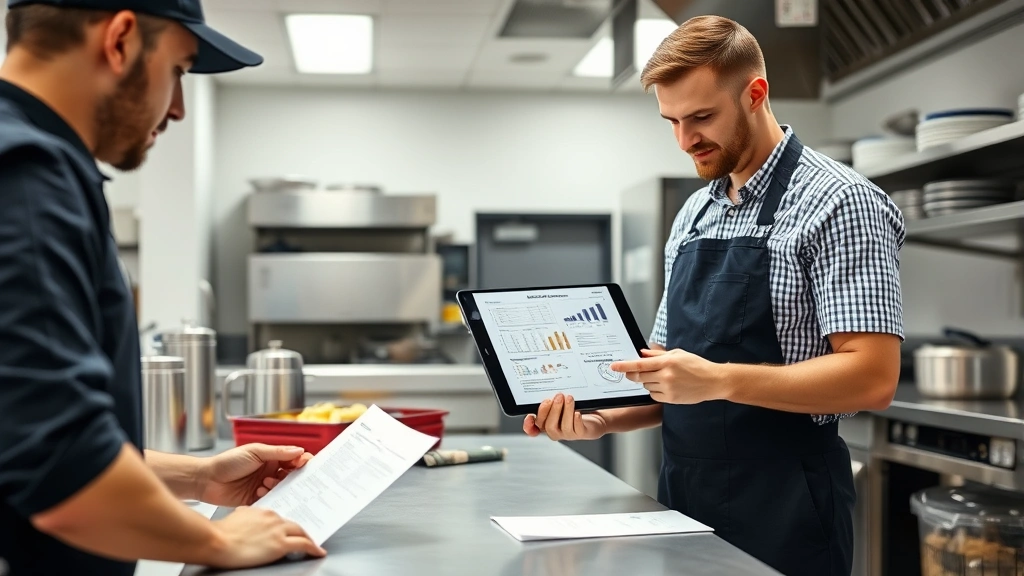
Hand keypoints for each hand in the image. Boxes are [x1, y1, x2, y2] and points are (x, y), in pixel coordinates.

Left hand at [198, 444, 312, 506]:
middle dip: (293, 477)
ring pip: (283, 489)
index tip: (305, 465)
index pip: (294, 458)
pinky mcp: (258, 499)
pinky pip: (272, 500)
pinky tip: (259, 491)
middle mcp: (270, 471)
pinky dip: (269, 496)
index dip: (302, 461)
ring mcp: (265, 485)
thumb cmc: (227, 462)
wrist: (206, 480)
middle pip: (292, 475)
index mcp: (271, 457)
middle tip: (290, 478)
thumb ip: (277, 452)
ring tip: (266, 483)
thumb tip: (299, 451)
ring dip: (278, 486)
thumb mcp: (255, 452)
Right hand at [207, 506, 325, 567]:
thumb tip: (245, 519)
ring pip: (302, 532)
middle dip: (302, 530)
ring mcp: (278, 530)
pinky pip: (304, 545)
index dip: (287, 524)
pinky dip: (314, 548)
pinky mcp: (281, 543)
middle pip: (294, 523)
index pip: (280, 517)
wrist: (216, 541)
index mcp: (262, 511)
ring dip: (308, 539)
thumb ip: (246, 516)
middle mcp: (273, 517)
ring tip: (314, 544)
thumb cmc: (220, 533)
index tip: (291, 528)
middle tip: (308, 535)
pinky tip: (318, 552)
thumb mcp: (236, 516)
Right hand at [523, 393, 606, 440]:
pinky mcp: (580, 433)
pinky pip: (577, 429)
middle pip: (548, 425)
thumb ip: (550, 402)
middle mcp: (555, 431)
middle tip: (557, 397)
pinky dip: (576, 420)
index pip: (533, 428)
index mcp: (546, 424)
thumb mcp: (559, 405)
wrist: (593, 419)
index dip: (529, 426)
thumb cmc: (572, 410)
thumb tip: (547, 392)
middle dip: (552, 410)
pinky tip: (577, 412)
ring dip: (565, 410)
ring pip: (563, 426)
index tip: (530, 416)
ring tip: (569, 398)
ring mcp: (567, 434)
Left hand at [610, 348, 724, 404]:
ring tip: (661, 377)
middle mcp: (666, 376)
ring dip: (647, 382)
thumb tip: (642, 353)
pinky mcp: (671, 399)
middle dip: (632, 375)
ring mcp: (668, 388)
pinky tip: (666, 386)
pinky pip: (654, 395)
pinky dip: (655, 390)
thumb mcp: (677, 354)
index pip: (640, 364)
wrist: (713, 381)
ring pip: (646, 386)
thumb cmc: (696, 365)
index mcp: (667, 362)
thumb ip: (658, 354)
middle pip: (639, 377)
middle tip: (631, 373)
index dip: (624, 366)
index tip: (614, 366)